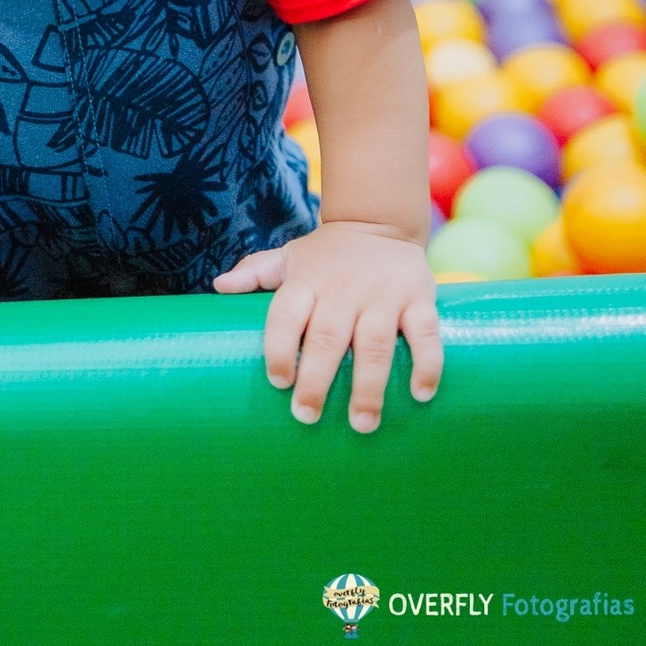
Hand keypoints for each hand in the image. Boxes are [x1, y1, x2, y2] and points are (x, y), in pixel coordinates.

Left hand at [213, 221, 441, 433]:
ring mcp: (383, 295)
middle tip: (307, 416)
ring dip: (369, 386)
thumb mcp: (290, 256)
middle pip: (327, 337)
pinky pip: (426, 334)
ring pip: (374, 343)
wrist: (379, 222)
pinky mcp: (419, 299)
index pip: (285, 314)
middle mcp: (343, 289)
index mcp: (307, 281)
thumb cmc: (327, 254)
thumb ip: (256, 271)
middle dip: (316, 380)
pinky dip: (427, 364)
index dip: (278, 348)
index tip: (278, 381)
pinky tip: (421, 394)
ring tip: (361, 423)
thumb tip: (218, 287)